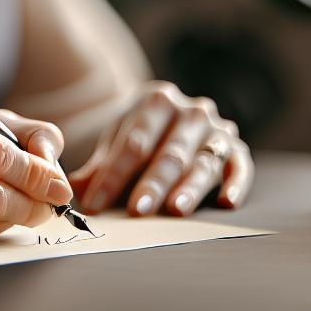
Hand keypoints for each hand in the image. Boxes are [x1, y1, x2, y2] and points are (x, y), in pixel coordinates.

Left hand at [69, 81, 252, 216]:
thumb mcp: (114, 143)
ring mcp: (217, 129)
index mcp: (156, 101)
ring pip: (203, 162)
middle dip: (152, 184)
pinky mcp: (237, 149)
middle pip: (169, 153)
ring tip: (175, 210)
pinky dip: (236, 184)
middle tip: (136, 210)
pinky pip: (240, 167)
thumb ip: (96, 168)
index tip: (94, 203)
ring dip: (189, 187)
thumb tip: (70, 189)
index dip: (112, 175)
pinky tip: (225, 202)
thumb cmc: (139, 136)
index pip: (133, 143)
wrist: (169, 119)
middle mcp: (191, 111)